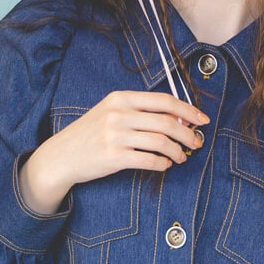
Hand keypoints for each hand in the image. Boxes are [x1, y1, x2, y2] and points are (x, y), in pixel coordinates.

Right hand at [19, 91, 208, 214]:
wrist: (61, 156)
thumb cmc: (90, 134)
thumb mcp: (110, 112)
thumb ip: (139, 111)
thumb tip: (178, 118)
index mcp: (121, 98)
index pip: (164, 100)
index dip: (188, 111)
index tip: (202, 120)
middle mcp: (119, 114)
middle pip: (167, 122)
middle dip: (188, 134)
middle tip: (196, 143)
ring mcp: (116, 136)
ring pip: (161, 142)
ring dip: (178, 152)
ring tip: (181, 158)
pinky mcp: (114, 158)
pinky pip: (150, 160)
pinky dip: (163, 164)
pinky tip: (165, 165)